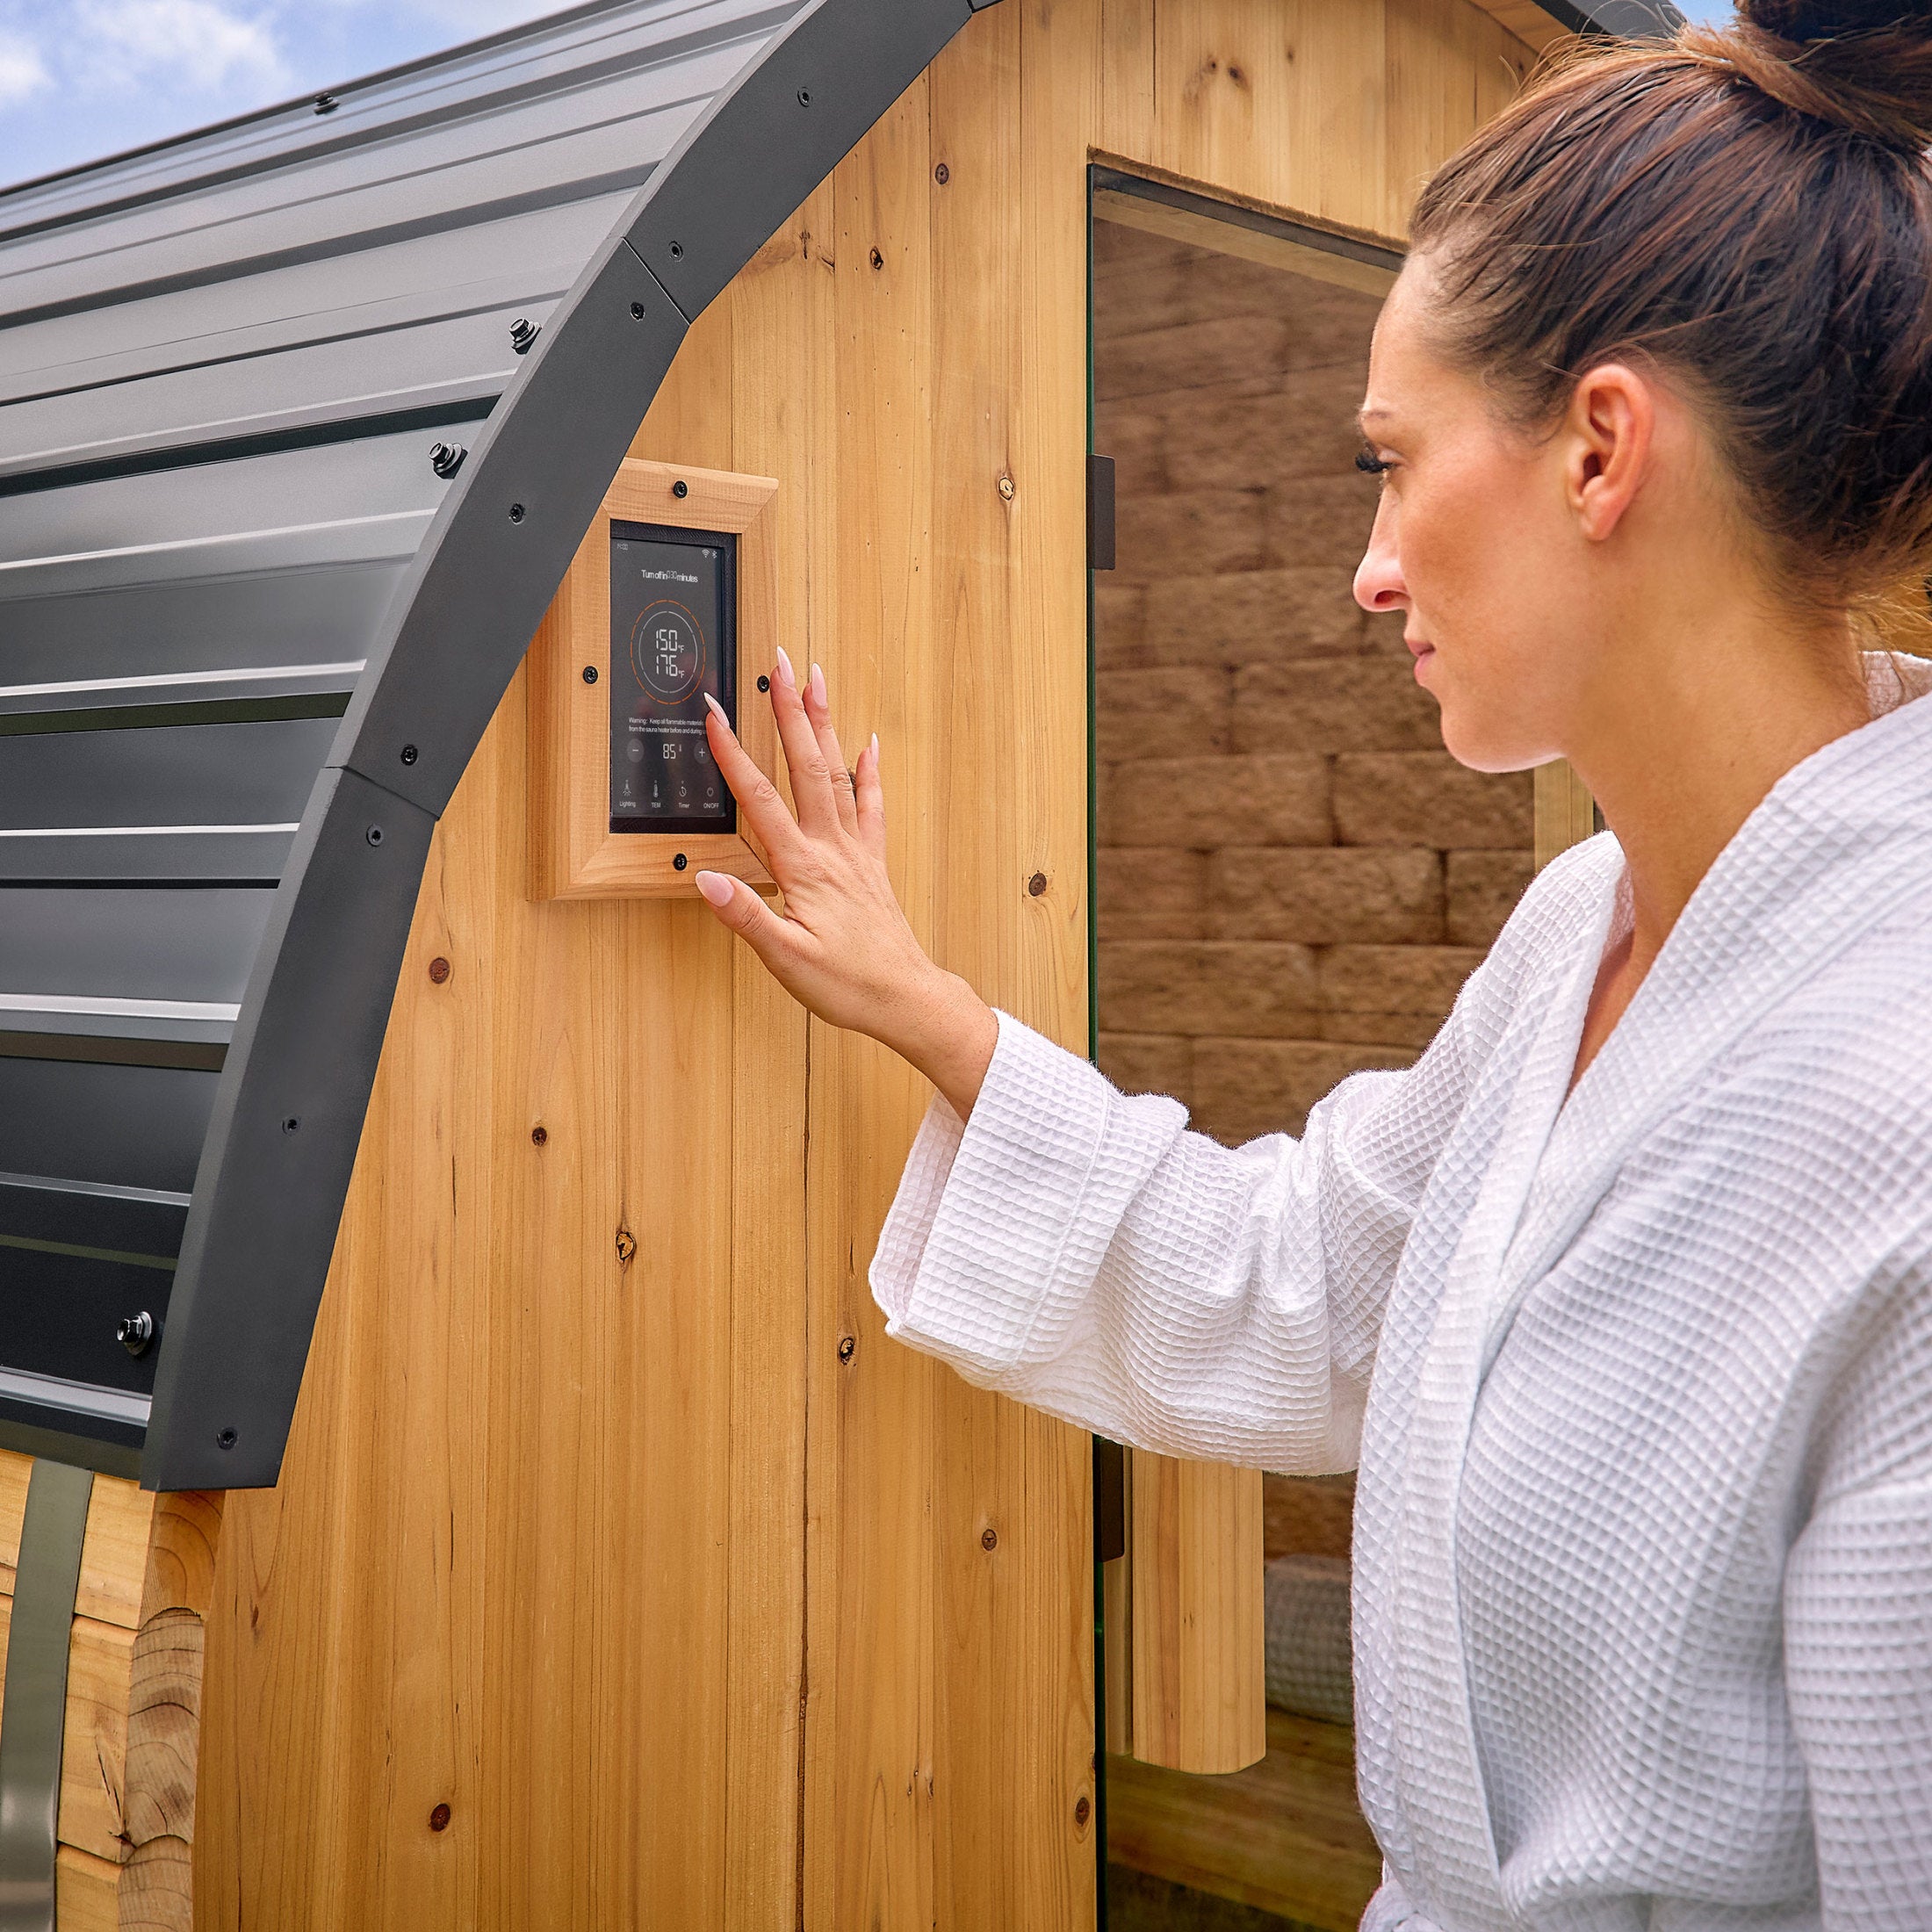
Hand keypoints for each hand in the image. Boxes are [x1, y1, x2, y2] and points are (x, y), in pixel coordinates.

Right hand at [694, 648, 997, 1118]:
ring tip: (817, 680)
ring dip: (825, 725)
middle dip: (791, 711)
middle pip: (807, 767)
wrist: (906, 998)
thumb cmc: (848, 984)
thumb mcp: (786, 959)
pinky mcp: (873, 864)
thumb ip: (745, 916)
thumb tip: (707, 878)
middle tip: (780, 663)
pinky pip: (873, 807)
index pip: (760, 800)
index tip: (715, 712)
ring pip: (839, 774)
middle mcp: (833, 850)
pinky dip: (870, 771)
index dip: (734, 754)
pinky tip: (869, 743)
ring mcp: (856, 852)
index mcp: (804, 869)